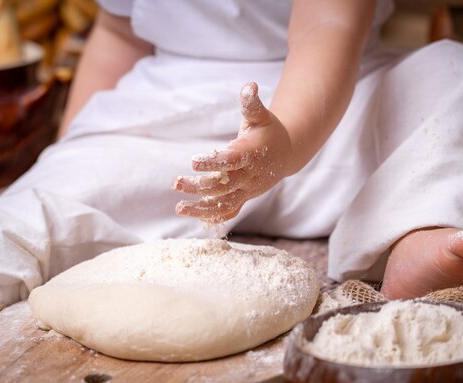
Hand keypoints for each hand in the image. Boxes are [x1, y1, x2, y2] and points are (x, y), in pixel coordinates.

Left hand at [173, 82, 294, 222]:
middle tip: (175, 182)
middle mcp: (250, 175)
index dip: (214, 162)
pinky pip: (228, 212)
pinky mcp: (244, 197)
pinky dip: (212, 217)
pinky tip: (191, 214)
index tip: (193, 161)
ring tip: (178, 207)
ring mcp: (248, 190)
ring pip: (225, 203)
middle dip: (199, 186)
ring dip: (201, 208)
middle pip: (224, 185)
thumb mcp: (261, 115)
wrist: (287, 153)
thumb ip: (251, 103)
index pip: (232, 160)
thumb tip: (250, 85)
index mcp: (252, 153)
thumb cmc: (268, 131)